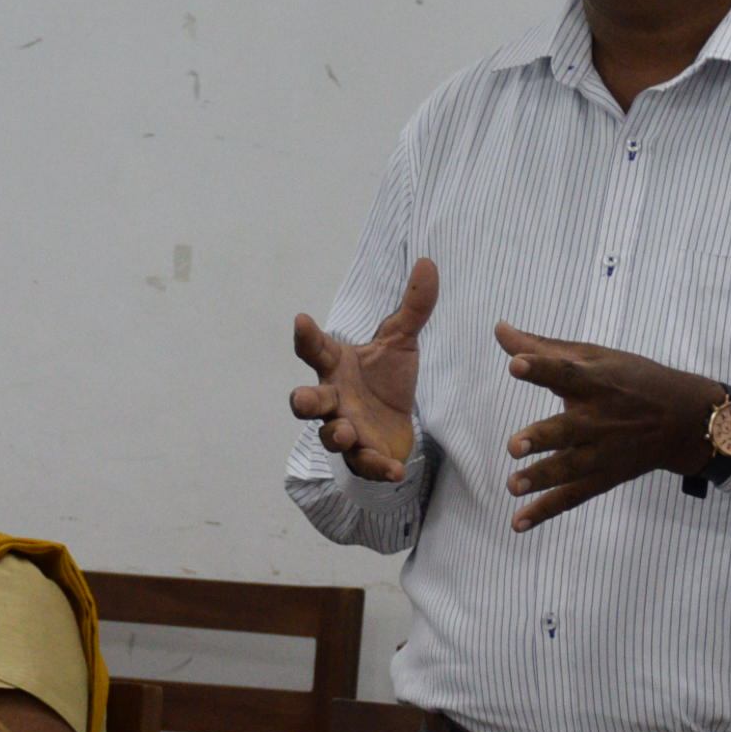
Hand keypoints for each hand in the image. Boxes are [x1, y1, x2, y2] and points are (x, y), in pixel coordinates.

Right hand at [290, 258, 437, 481]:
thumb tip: (428, 262)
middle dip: (303, 401)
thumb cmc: (386, 378)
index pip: (315, 348)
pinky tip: (395, 469)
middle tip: (303, 399)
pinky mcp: (363, 455)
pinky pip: (364, 464)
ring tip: (348, 431)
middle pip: (308, 402)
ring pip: (329, 436)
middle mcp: (333, 399)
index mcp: (336, 366)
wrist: (397, 421)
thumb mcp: (402, 341)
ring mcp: (344, 429)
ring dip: (336, 435)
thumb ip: (413, 306)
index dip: (306, 335)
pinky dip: (377, 467)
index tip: (301, 318)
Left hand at [493, 324, 719, 529]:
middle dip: (542, 438)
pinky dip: (545, 511)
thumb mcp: (594, 357)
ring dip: (541, 478)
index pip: (565, 373)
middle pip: (567, 429)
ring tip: (513, 485)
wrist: (684, 420)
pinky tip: (518, 522)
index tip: (516, 364)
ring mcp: (602, 453)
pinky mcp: (602, 478)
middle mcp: (599, 419)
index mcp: (596, 382)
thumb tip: (499, 328)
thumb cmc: (631, 380)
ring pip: (569, 468)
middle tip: (514, 445)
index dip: (540, 368)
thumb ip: (543, 348)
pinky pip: (572, 497)